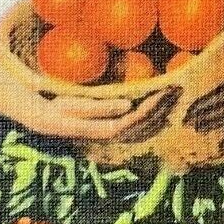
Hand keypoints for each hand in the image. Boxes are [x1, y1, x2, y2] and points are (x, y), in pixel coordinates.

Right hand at [20, 91, 172, 140]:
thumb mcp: (74, 106)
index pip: (138, 118)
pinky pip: (141, 125)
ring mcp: (116, 133)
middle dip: (163, 106)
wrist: (46, 121)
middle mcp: (115, 135)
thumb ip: (101, 108)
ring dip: (162, 110)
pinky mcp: (115, 128)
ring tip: (174, 94)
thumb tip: (128, 105)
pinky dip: (154, 115)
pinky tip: (162, 105)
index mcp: (107, 130)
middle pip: (147, 123)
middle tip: (178, 88)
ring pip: (147, 125)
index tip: (164, 90)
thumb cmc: (59, 109)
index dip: (153, 105)